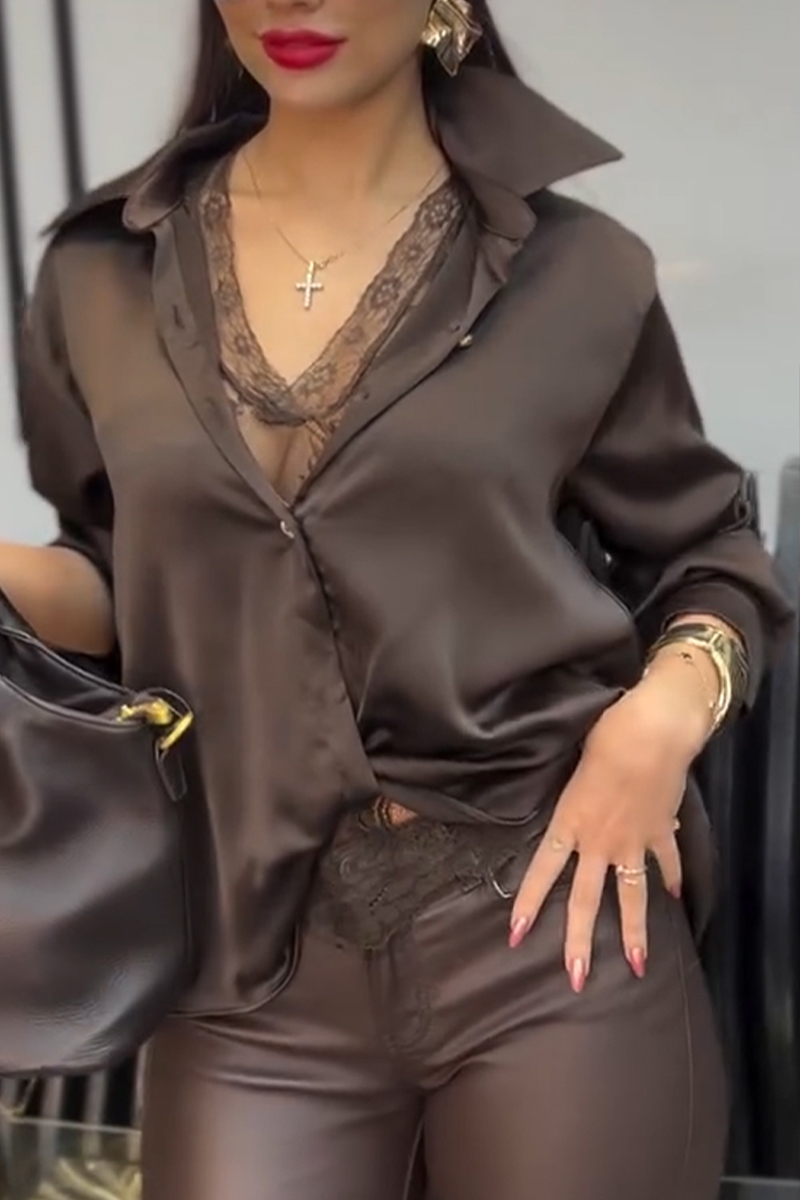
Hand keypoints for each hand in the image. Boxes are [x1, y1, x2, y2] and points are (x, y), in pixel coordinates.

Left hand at [509, 657, 712, 992]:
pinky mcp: (662, 832)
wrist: (652, 731)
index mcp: (570, 822)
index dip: (529, 902)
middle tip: (576, 977)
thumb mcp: (574, 764)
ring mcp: (634, 840)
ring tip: (636, 967)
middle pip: (586, 899)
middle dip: (579, 940)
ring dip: (634, 933)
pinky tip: (677, 898)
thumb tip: (580, 806)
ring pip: (631, 896)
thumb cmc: (606, 735)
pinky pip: (668, 862)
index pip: (543, 869)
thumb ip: (573, 794)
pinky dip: (674, 878)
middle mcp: (599, 840)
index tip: (517, 935)